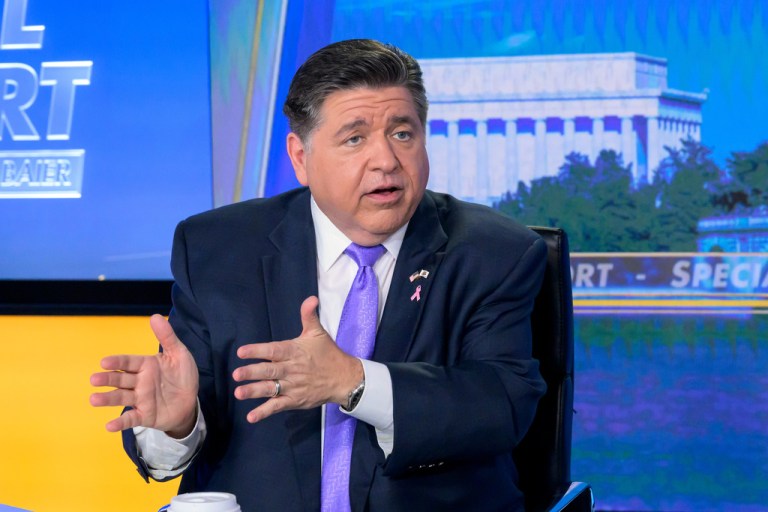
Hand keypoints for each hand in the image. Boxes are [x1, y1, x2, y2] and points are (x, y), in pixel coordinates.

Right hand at [89, 315, 198, 436]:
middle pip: (120, 379)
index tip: (104, 362)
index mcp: (146, 365)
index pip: (128, 362)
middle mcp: (139, 381)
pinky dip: (120, 422)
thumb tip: (155, 316)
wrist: (190, 401)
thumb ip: (167, 337)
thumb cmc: (181, 375)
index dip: (117, 361)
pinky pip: (131, 418)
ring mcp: (140, 399)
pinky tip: (109, 426)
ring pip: (121, 397)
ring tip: (94, 399)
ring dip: (108, 399)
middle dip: (107, 379)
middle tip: (94, 379)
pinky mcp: (145, 415)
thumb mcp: (179, 354)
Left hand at [233, 296, 362, 422]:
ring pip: (271, 389)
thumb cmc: (328, 354)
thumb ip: (309, 315)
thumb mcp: (318, 333)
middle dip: (253, 372)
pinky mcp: (295, 400)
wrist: (344, 378)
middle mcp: (292, 369)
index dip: (257, 351)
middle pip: (270, 371)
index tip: (241, 352)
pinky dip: (265, 412)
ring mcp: (293, 386)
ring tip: (239, 393)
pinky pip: (278, 406)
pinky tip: (251, 417)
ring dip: (254, 391)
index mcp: (295, 351)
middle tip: (236, 374)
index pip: (274, 350)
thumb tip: (311, 298)